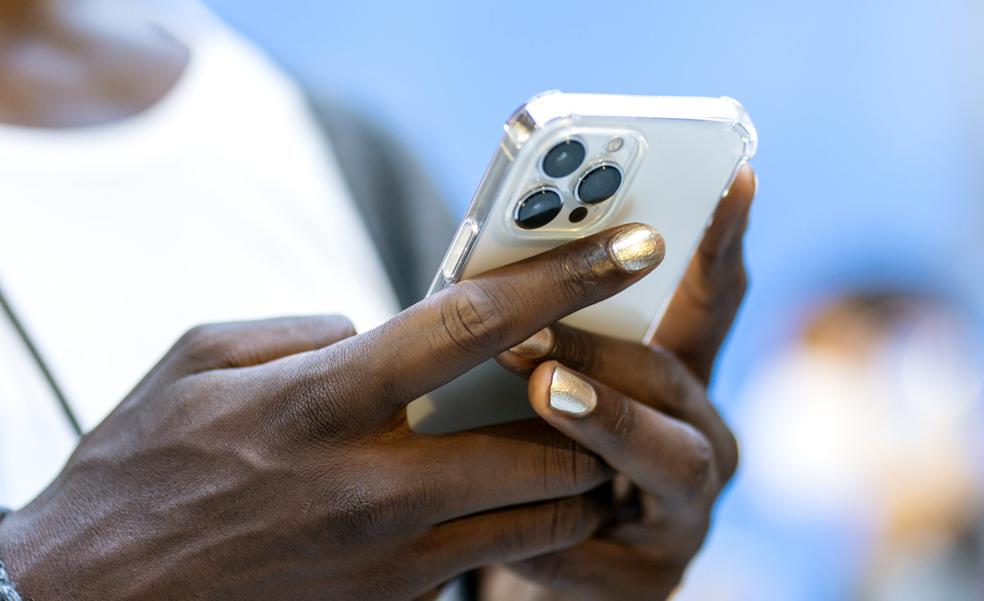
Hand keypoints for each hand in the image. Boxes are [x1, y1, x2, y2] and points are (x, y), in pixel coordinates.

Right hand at [0, 223, 666, 600]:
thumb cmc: (140, 471)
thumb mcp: (200, 361)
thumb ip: (303, 330)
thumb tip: (371, 327)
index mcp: (320, 400)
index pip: (471, 323)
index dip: (563, 277)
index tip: (630, 246)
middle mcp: (370, 482)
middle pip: (541, 439)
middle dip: (592, 405)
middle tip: (604, 372)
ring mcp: (390, 557)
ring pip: (538, 515)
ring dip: (577, 474)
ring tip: (579, 440)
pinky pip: (492, 561)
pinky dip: (524, 525)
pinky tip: (513, 498)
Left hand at [484, 166, 756, 599]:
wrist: (536, 560)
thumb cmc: (536, 449)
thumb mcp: (551, 381)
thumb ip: (545, 334)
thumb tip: (484, 272)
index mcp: (678, 379)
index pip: (712, 302)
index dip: (723, 241)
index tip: (734, 175)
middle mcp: (701, 437)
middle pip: (676, 380)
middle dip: (610, 346)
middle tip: (542, 324)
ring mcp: (686, 513)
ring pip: (670, 461)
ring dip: (607, 422)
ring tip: (546, 391)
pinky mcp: (652, 581)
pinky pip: (603, 549)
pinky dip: (555, 528)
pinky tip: (500, 512)